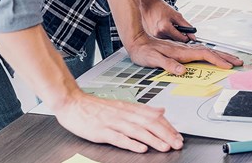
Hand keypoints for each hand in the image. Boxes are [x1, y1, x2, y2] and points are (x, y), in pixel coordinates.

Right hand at [54, 90, 182, 151]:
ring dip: (153, 139)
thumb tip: (161, 110)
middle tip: (177, 143)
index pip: (154, 117)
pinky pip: (118, 138)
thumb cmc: (96, 107)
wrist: (72, 103)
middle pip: (149, 124)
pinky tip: (140, 148)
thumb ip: (143, 109)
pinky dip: (130, 143)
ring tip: (165, 147)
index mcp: (130, 108)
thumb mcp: (123, 105)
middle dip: (165, 134)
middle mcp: (124, 114)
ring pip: (137, 131)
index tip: (178, 135)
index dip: (168, 126)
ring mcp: (113, 123)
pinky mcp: (101, 131)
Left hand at [125, 32, 242, 73]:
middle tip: (239, 62)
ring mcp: (184, 49)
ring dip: (221, 55)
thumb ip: (167, 64)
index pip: (204, 55)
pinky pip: (202, 52)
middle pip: (210, 51)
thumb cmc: (143, 52)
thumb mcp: (153, 59)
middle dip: (225, 57)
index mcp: (181, 52)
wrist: (137, 40)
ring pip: (207, 51)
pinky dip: (212, 55)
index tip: (228, 66)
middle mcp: (185, 49)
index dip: (217, 61)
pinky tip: (215, 57)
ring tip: (232, 60)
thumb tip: (181, 70)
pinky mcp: (182, 51)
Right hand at [140, 0, 194, 41]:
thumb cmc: (161, 8)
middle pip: (175, 40)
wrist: (148, 4)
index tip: (188, 34)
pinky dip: (165, 34)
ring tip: (168, 24)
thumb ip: (186, 26)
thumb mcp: (176, 15)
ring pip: (169, 40)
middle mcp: (158, 34)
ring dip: (171, 34)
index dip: (187, 36)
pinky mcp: (151, 36)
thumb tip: (193, 36)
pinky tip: (163, 27)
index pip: (181, 39)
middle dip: (178, 34)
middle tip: (175, 25)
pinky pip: (162, 38)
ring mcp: (153, 36)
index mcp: (165, 28)